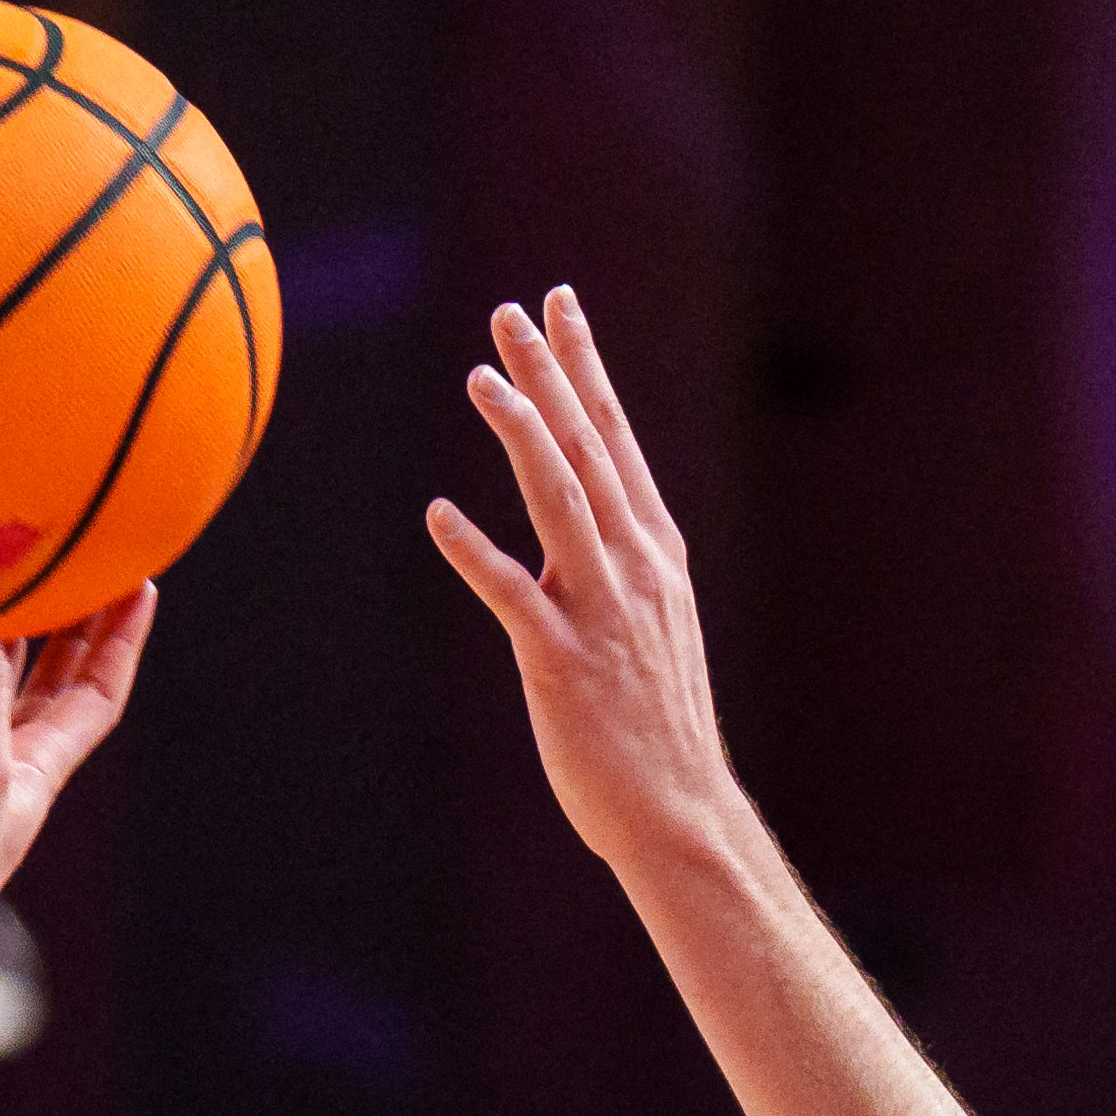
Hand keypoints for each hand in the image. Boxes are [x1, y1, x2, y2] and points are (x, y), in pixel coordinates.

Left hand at [428, 287, 738, 874]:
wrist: (678, 809)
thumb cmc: (655, 727)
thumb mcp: (651, 627)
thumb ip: (620, 570)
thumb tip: (593, 527)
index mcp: (653, 552)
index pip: (614, 439)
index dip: (585, 367)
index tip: (561, 306)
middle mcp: (633, 567)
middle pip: (587, 449)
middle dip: (550, 374)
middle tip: (513, 311)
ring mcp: (601, 612)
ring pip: (559, 502)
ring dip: (521, 434)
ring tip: (480, 378)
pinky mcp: (563, 663)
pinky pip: (512, 597)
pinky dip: (474, 553)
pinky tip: (437, 515)